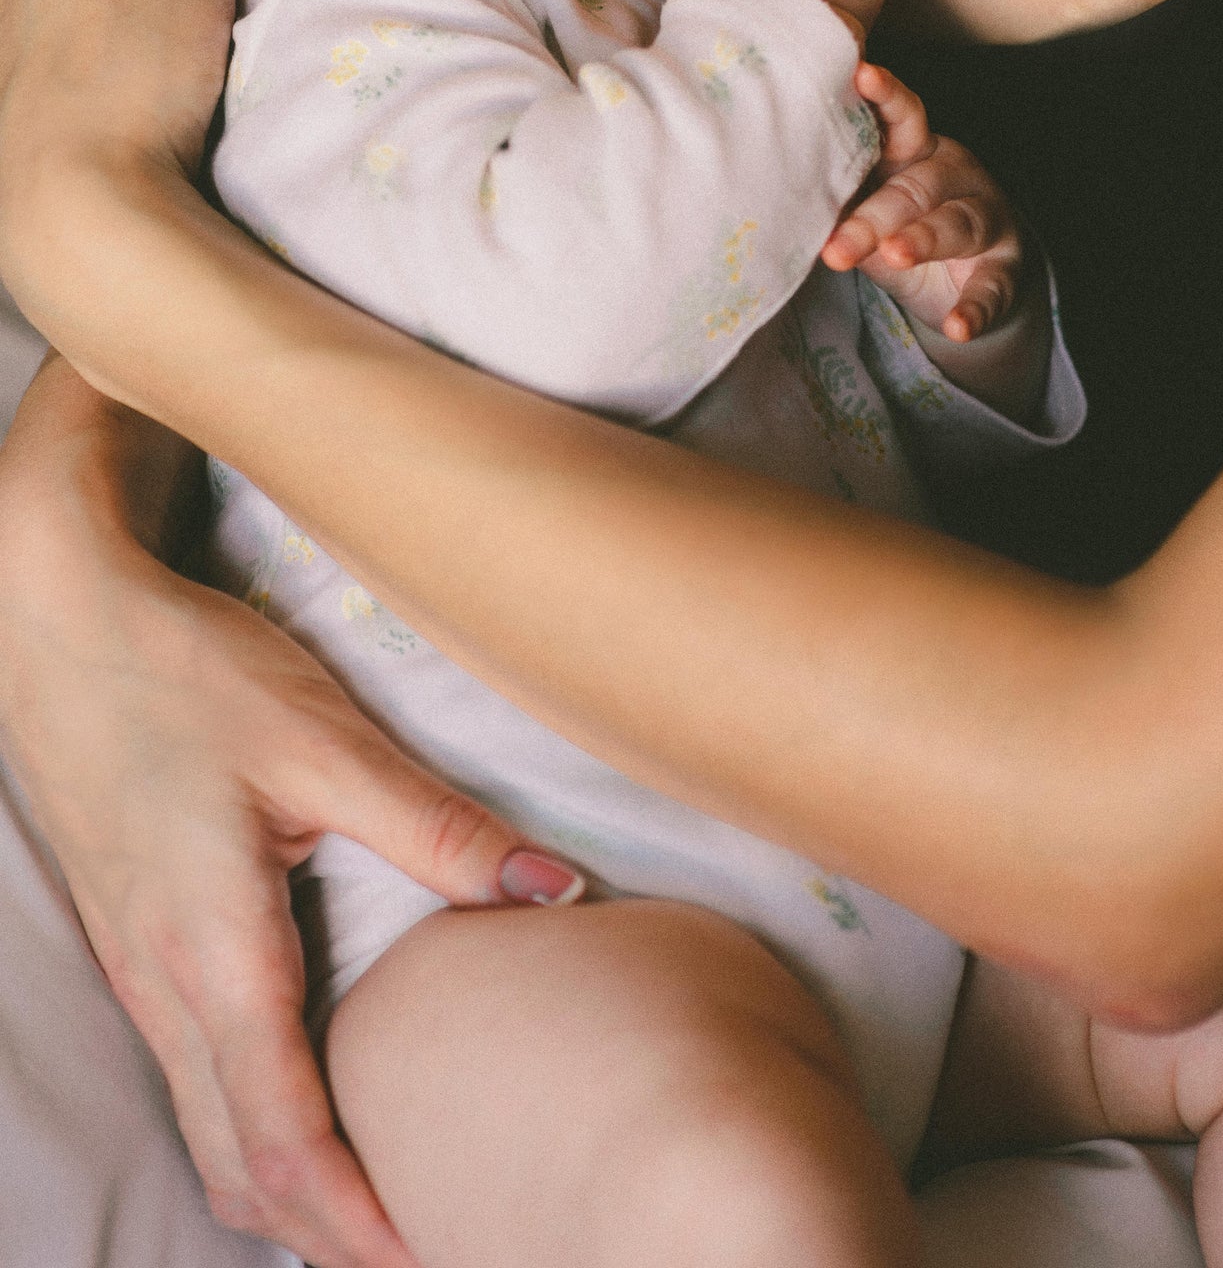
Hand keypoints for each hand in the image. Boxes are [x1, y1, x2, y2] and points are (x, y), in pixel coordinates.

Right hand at [0, 356, 583, 1267]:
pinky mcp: (136, 943)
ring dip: (286, 1193)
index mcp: (217, 954)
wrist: (60, 624)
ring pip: (208, 1134)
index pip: (283, 1139)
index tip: (428, 1253)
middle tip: (427, 1247)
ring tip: (377, 1207)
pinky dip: (252, 1133)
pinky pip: (191, 1081)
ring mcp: (141, 972)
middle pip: (240, 1169)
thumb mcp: (325, 742)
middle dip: (326, 1234)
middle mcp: (168, 987)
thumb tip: (556, 892)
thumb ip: (440, 828)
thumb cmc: (190, 675)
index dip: (356, 1218)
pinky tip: (307, 1110)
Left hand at [822, 62, 1031, 342]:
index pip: (904, 117)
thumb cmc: (906, 228)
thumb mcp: (872, 208)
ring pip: (955, 224)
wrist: (968, 281)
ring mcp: (985, 218)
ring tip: (896, 256)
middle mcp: (955, 176)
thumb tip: (774, 187)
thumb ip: (841, 195)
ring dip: (924, 240)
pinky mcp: (1003, 268)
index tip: (861, 74)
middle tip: (839, 246)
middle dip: (877, 216)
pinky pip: (991, 286)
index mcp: (916, 153)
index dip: (886, 96)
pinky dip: (975, 306)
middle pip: (917, 187)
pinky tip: (958, 324)